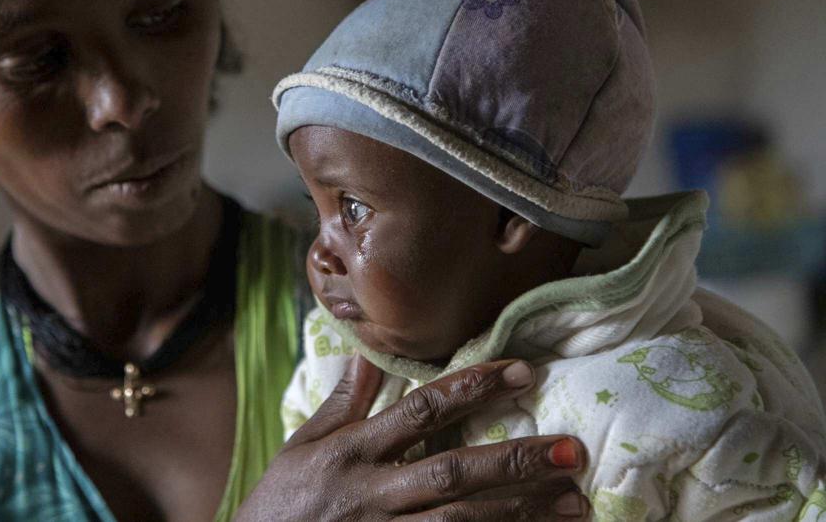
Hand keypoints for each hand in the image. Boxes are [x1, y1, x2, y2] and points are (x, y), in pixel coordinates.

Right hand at [236, 356, 589, 520]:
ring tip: (575, 501)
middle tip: (570, 450)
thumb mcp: (302, 445)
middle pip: (452, 472)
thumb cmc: (281, 502)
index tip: (521, 372)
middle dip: (515, 461)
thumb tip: (369, 351)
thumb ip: (343, 402)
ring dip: (521, 512)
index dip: (471, 389)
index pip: (420, 411)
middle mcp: (371, 493)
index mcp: (350, 451)